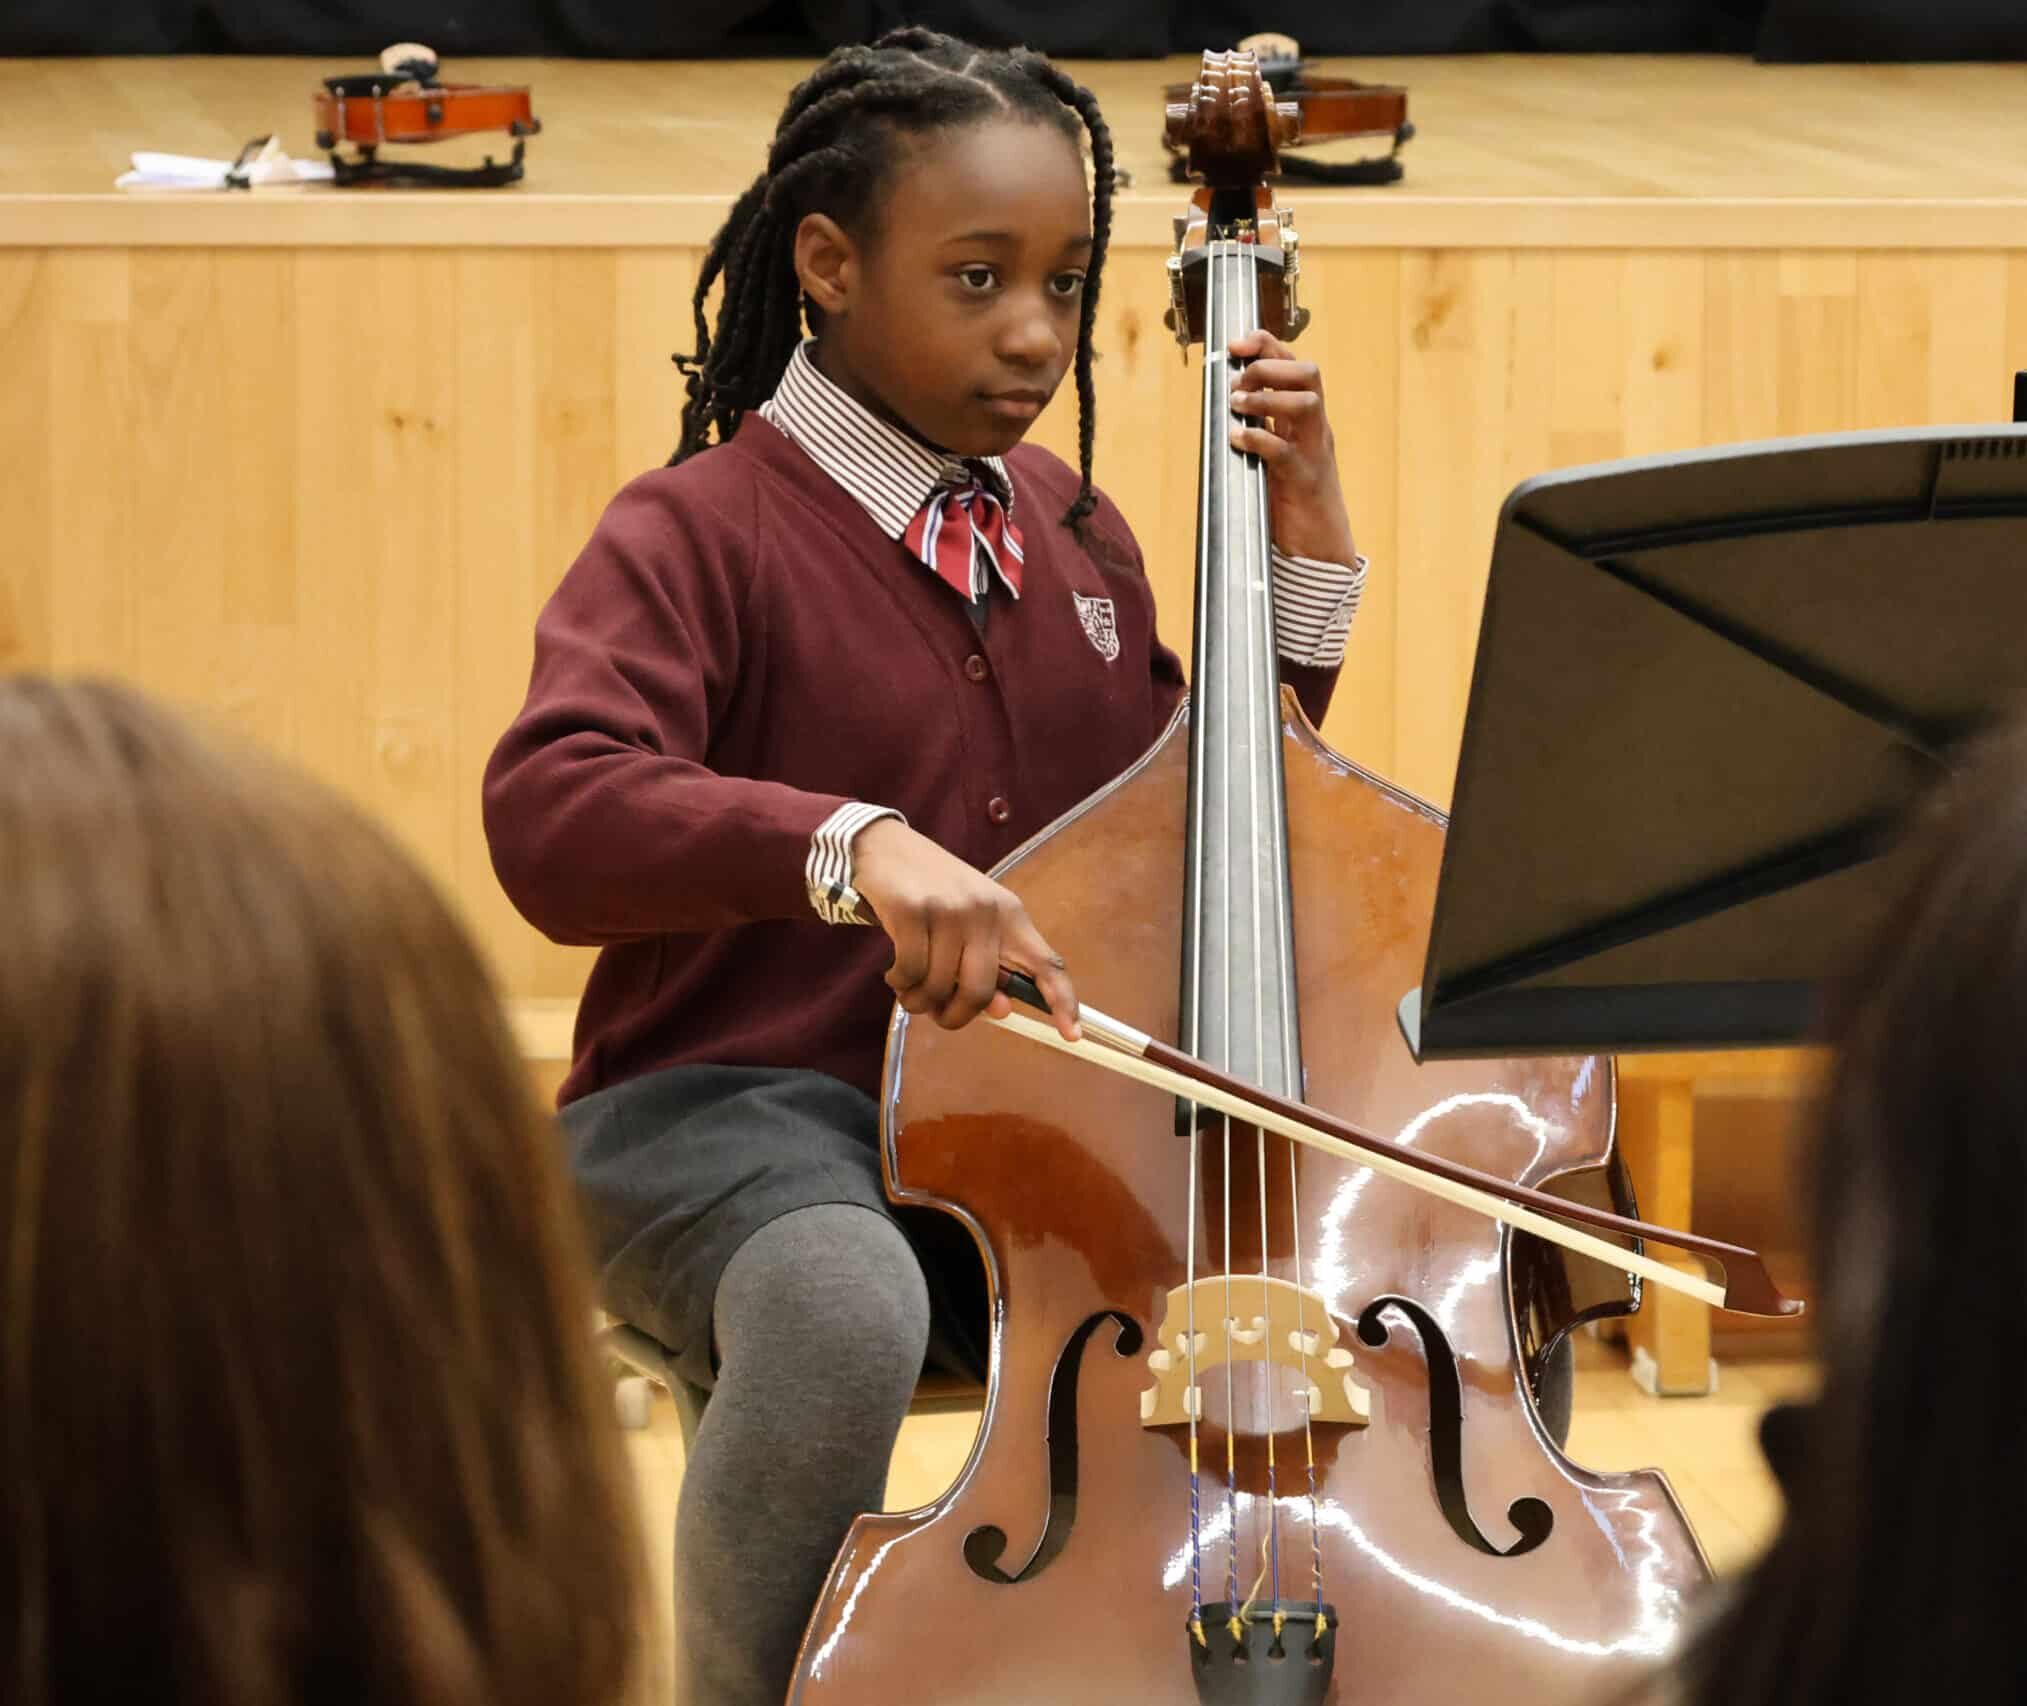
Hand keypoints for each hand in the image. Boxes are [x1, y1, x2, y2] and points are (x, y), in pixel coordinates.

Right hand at [851, 819, 1081, 1040]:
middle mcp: (984, 910)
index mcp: (1009, 914)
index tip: (1072, 1035)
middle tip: (938, 1015)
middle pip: (980, 990)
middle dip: (955, 1016)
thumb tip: (1001, 1011)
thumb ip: (987, 964)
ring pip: (939, 986)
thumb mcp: (970, 922)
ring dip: (919, 1001)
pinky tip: (894, 974)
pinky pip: (909, 973)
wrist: (886, 847)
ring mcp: (948, 910)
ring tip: (909, 990)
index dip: (1062, 999)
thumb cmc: (933, 890)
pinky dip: (900, 984)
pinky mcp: (911, 911)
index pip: (1046, 962)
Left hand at [1227, 328, 1358, 566]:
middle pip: (1308, 373)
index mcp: (1307, 419)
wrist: (1320, 549)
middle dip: (1270, 367)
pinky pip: (1285, 451)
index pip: (1295, 364)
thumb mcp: (1277, 452)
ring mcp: (1314, 453)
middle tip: (1238, 383)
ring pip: (1307, 403)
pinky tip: (1237, 439)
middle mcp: (1316, 429)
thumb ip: (1262, 425)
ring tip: (1237, 405)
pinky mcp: (1304, 481)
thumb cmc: (1293, 501)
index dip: (1267, 345)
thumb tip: (1225, 402)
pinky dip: (1259, 438)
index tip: (1236, 345)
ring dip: (1267, 398)